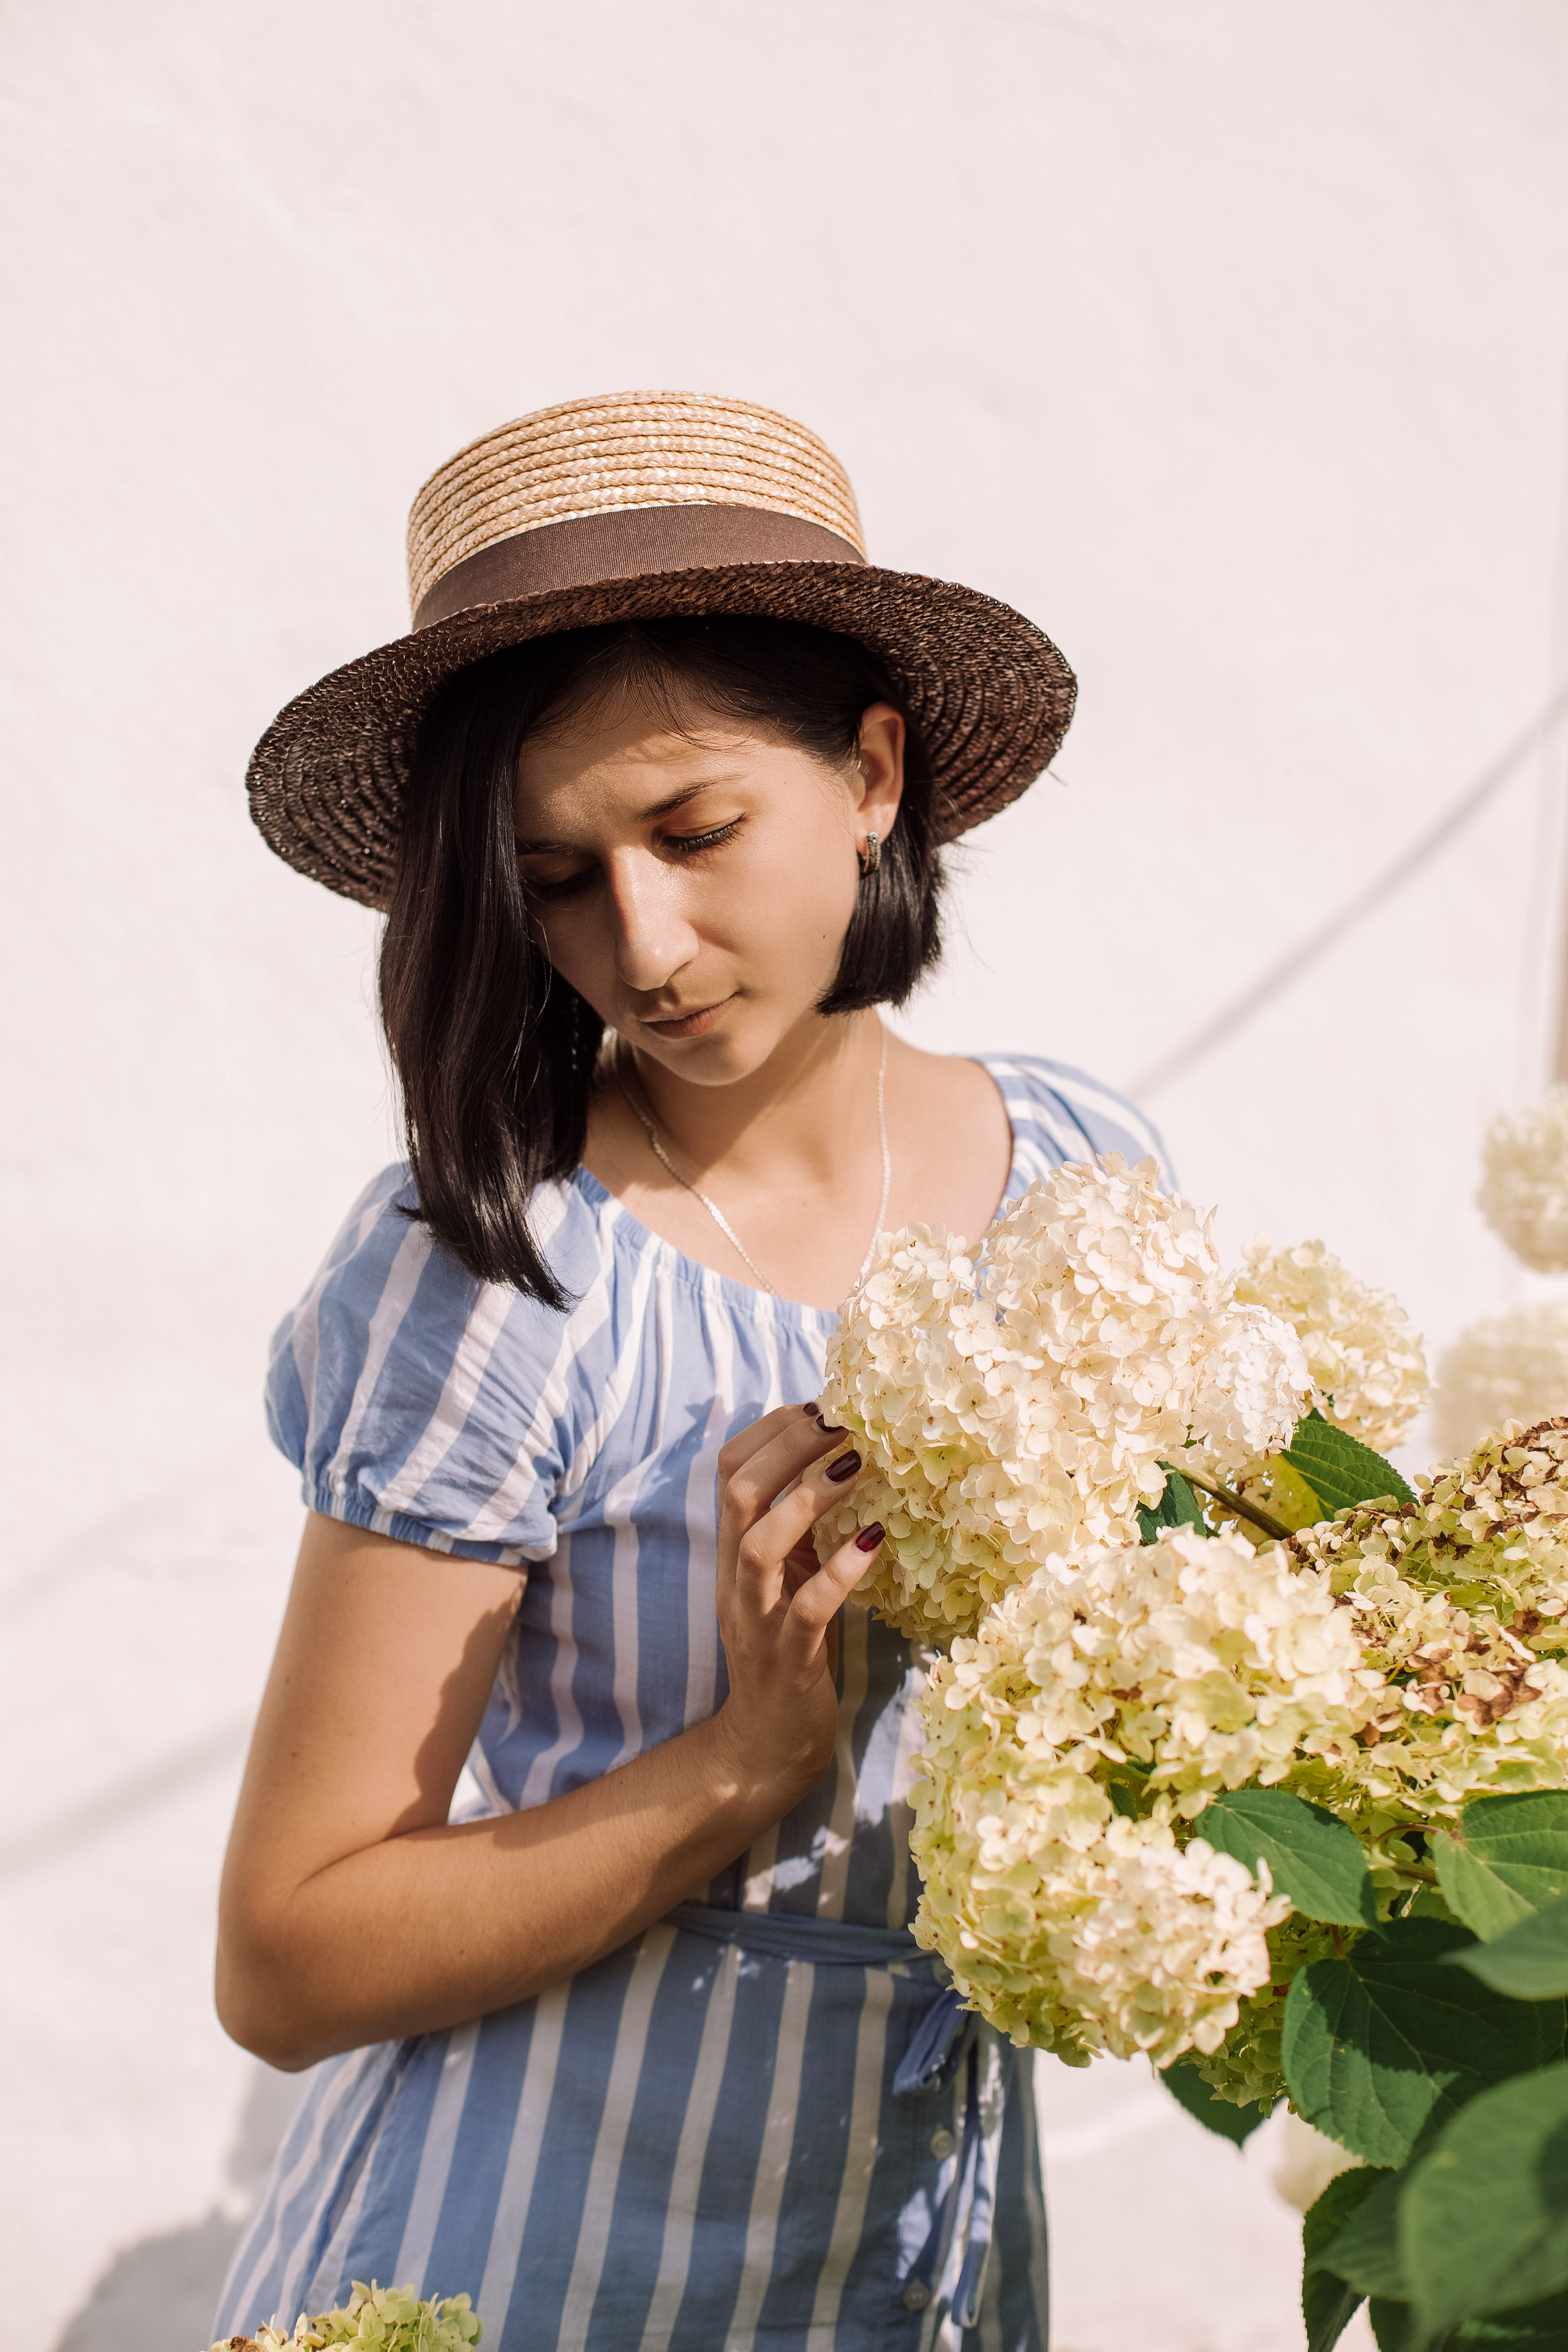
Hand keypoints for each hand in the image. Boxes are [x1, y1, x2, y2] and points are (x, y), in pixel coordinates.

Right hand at [710, 1402, 883, 1807]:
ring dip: (809, 1498)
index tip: (821, 1404)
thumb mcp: (789, 1575)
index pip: (728, 1468)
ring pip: (759, 1544)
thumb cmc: (788, 1647)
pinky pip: (806, 1609)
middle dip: (787, 1446)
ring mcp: (757, 1616)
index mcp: (735, 1550)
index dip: (770, 1428)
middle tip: (840, 1422)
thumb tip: (841, 1459)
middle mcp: (737, 1576)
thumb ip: (800, 1526)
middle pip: (738, 1491)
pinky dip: (840, 1572)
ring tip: (857, 1467)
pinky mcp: (786, 1657)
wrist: (766, 1742)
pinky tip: (874, 1543)